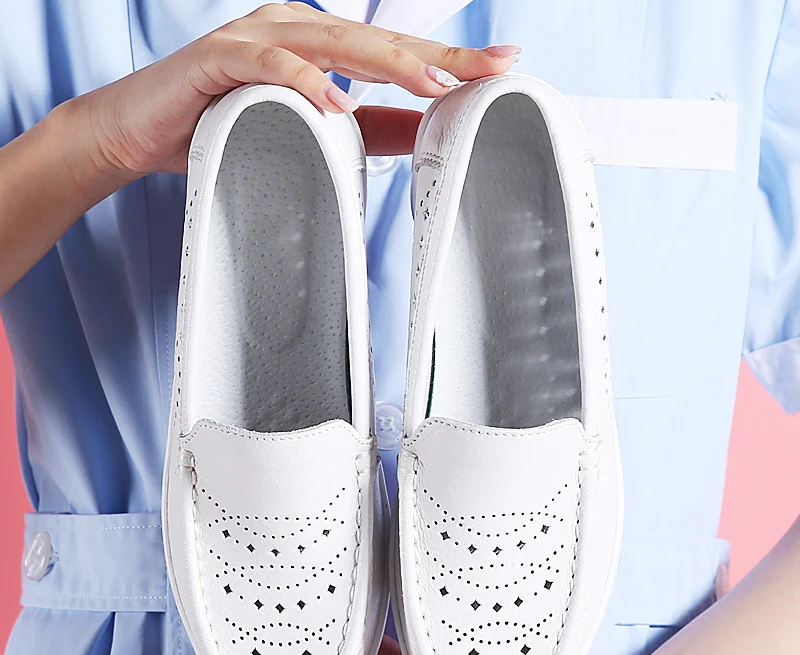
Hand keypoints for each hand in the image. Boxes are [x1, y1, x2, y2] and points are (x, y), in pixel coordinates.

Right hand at [69, 2, 518, 177]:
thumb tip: (423, 131)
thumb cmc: (224, 122)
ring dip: (386, 61)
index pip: (394, 50)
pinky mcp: (221, 57)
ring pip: (333, 42)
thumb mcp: (312, 127)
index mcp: (319, 42)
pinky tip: (335, 100)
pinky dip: (302, 80)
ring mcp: (258, 36)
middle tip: (488, 66)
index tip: (501, 65)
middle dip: (436, 53)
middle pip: (377, 40)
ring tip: (433, 82)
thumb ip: (366, 127)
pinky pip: (268, 64)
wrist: (143, 130)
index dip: (447, 56)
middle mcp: (295, 28)